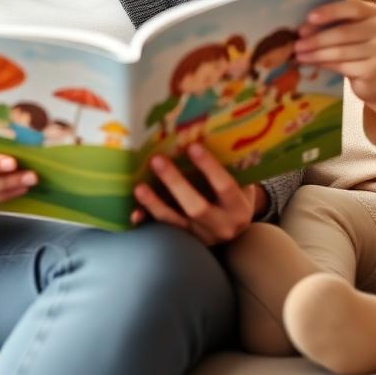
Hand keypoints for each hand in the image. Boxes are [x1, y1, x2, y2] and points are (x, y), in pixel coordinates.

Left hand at [131, 144, 258, 245]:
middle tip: (157, 160)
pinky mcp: (185, 241)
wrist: (235, 228)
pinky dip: (148, 220)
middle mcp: (221, 226)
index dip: (209, 167)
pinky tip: (134, 213)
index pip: (225, 187)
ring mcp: (201, 236)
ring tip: (139, 187)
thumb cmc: (236, 195)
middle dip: (175, 183)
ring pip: (175, 222)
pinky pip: (163, 231)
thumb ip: (228, 165)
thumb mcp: (241, 181)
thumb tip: (202, 133)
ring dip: (155, 204)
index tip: (192, 146)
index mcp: (238, 208)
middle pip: (196, 207)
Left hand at [295, 0, 375, 123]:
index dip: (330, 12)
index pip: (352, 8)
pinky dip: (324, 64)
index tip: (309, 17)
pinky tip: (311, 63)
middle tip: (297, 43)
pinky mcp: (373, 69)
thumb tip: (301, 25)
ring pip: (342, 51)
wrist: (374, 73)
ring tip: (299, 55)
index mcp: (370, 12)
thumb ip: (329, 22)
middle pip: (344, 32)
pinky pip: (344, 66)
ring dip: (316, 53)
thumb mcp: (345, 28)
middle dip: (317, 38)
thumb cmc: (352, 44)